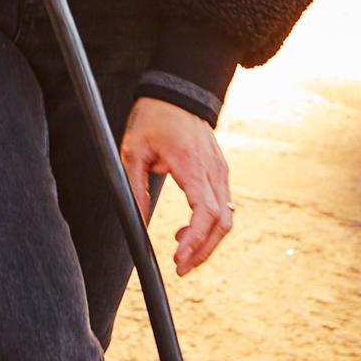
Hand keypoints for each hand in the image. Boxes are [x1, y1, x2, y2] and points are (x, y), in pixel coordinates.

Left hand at [120, 97, 233, 276]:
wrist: (177, 93)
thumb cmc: (153, 119)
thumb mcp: (132, 151)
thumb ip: (134, 188)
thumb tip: (135, 222)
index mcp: (192, 164)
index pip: (206, 211)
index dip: (196, 240)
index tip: (178, 258)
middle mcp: (213, 170)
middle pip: (223, 222)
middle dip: (204, 250)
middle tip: (180, 268)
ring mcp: (221, 171)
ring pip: (227, 217)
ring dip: (208, 242)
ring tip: (183, 256)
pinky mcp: (220, 172)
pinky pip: (223, 206)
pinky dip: (209, 226)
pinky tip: (186, 233)